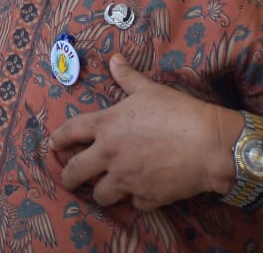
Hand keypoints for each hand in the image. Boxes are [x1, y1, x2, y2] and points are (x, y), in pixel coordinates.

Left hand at [48, 54, 235, 210]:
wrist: (210, 145)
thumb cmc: (178, 112)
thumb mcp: (149, 89)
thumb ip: (127, 76)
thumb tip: (115, 58)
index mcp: (105, 126)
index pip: (69, 132)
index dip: (57, 139)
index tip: (53, 145)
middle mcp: (109, 154)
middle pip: (75, 172)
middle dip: (68, 177)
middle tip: (68, 179)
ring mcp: (126, 179)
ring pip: (101, 195)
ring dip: (101, 191)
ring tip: (105, 188)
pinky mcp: (146, 197)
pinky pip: (133, 204)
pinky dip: (136, 200)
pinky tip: (140, 193)